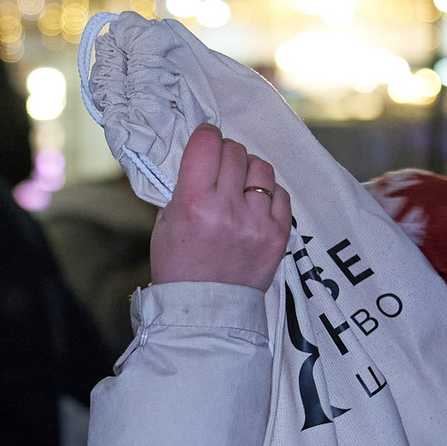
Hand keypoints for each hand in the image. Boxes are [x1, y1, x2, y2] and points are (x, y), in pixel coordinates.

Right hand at [149, 124, 291, 288]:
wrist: (204, 311)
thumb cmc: (179, 266)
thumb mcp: (165, 222)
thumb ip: (183, 186)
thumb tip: (199, 156)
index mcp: (194, 203)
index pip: (207, 143)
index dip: (206, 135)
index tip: (205, 139)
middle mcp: (228, 209)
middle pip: (235, 152)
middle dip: (225, 153)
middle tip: (220, 167)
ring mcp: (257, 223)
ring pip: (261, 168)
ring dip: (248, 170)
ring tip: (239, 184)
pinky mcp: (279, 235)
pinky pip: (280, 193)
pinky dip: (267, 193)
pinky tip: (255, 203)